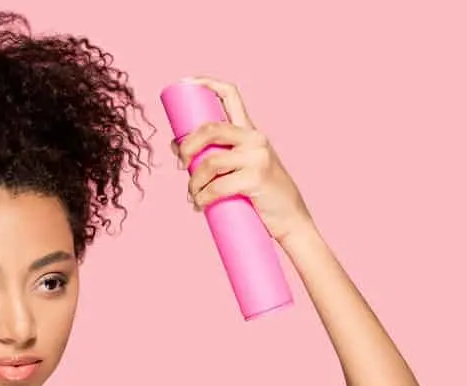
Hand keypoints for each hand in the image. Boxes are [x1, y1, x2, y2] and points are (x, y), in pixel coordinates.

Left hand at [172, 77, 315, 244]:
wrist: (290, 220)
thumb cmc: (259, 196)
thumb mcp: (241, 168)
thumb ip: (216, 155)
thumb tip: (176, 146)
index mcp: (250, 132)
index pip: (230, 94)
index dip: (206, 83)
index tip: (184, 83)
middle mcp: (255, 138)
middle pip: (210, 128)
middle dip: (187, 146)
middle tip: (181, 163)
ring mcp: (258, 157)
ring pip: (210, 161)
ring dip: (194, 182)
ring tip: (194, 196)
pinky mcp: (256, 177)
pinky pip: (217, 186)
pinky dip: (202, 197)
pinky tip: (200, 204)